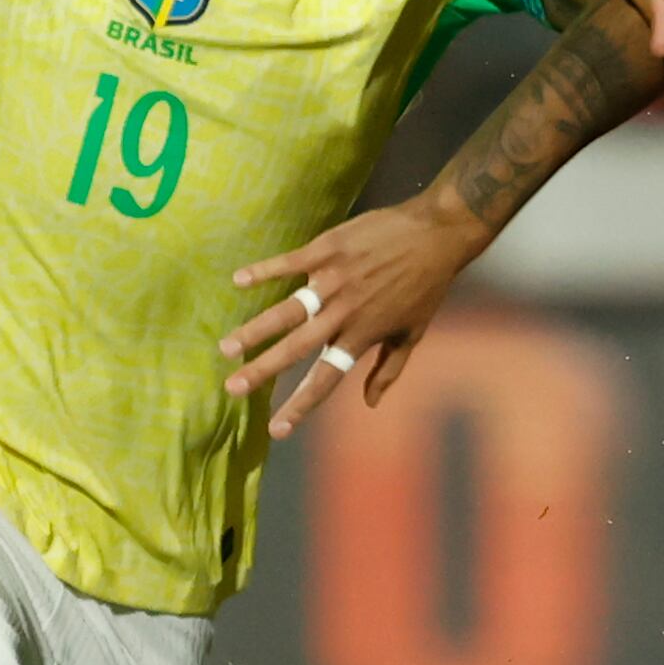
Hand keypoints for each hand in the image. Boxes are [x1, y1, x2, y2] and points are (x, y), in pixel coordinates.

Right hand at [218, 196, 488, 440]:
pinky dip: (265, 271)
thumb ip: (387, 370)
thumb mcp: (412, 334)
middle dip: (262, 370)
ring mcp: (333, 280)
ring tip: (225, 346)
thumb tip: (370, 404)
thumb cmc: (426, 287)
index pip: (324, 378)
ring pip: (286, 310)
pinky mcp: (329, 249)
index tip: (276, 430)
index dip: (300, 405)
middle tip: (231, 388)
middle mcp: (344, 312)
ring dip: (255, 329)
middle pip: (296, 348)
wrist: (438, 234)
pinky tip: (238, 280)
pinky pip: (290, 262)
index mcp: (362, 336)